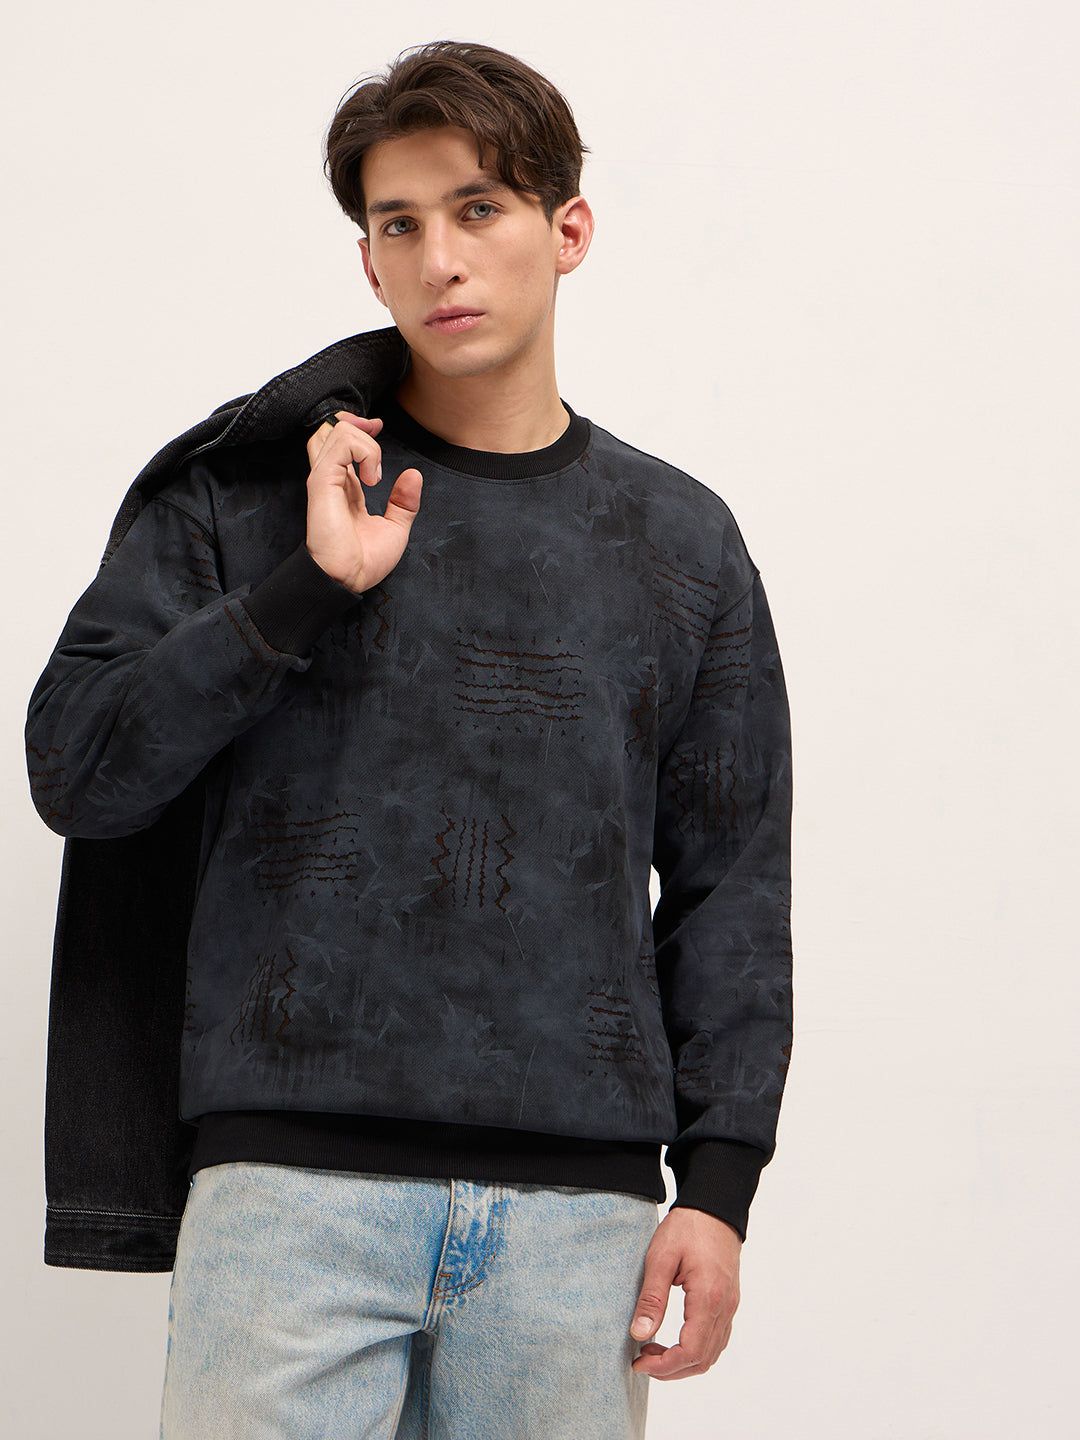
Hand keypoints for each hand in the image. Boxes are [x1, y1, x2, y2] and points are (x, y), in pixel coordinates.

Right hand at [304, 410, 422, 593]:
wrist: (348, 580)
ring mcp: (325, 478)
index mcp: (344, 486)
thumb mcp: (395, 528)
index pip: (342, 442)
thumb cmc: (364, 562)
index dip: (360, 429)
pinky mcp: (322, 481)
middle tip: (376, 434)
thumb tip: (413, 475)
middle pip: (333, 428)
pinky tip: (372, 478)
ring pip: (337, 430)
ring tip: (375, 472)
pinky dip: (365, 451)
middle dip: (358, 423)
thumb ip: (404, 502)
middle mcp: (331, 478)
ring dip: (366, 442)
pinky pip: (342, 444)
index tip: (378, 428)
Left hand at [629, 1207, 741, 1379]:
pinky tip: (673, 1339)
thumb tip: (639, 1335)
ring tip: (653, 1351)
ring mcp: (730, 1306)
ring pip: (711, 1354)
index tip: (638, 1362)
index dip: (663, 1365)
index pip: (690, 1351)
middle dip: (671, 1369)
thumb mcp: (661, 1257)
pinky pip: (717, 1339)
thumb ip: (652, 1298)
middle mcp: (725, 1307)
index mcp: (708, 1297)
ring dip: (683, 1362)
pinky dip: (695, 1350)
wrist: (714, 1207)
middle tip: (642, 1361)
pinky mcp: (729, 1302)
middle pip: (702, 1360)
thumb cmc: (687, 1227)